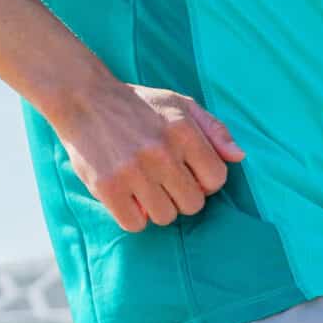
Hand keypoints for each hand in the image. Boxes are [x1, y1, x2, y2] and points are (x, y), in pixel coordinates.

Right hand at [58, 82, 244, 232]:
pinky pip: (135, 224)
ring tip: (144, 186)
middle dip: (181, 196)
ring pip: (166, 217)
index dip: (204, 181)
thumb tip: (239, 156)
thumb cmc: (137, 105)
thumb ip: (214, 129)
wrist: (83, 98)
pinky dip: (133, 216)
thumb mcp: (180, 104)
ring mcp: (133, 171)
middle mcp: (161, 152)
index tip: (187, 173)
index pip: (216, 179)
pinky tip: (127, 197)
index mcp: (183, 130)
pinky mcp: (107, 187)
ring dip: (157, 207)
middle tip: (163, 180)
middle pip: (193, 204)